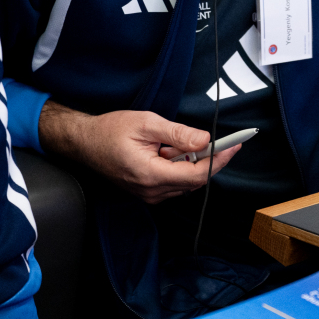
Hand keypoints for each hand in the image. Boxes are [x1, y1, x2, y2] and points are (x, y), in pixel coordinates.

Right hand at [39, 102, 241, 204]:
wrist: (84, 142)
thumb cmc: (110, 130)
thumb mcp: (147, 123)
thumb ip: (178, 134)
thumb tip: (205, 140)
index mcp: (151, 175)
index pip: (197, 175)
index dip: (219, 160)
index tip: (234, 145)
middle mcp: (152, 191)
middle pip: (194, 181)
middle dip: (211, 160)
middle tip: (225, 141)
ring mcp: (148, 195)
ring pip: (185, 182)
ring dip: (194, 163)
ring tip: (185, 141)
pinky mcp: (147, 192)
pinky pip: (174, 182)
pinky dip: (181, 167)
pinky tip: (173, 151)